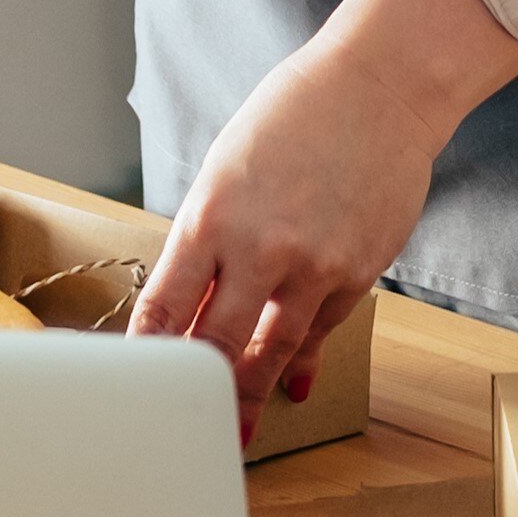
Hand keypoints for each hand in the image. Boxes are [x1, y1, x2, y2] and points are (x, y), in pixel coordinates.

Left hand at [134, 0, 517, 417]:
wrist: (380, 88)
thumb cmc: (296, 115)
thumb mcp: (227, 168)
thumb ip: (209, 238)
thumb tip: (197, 301)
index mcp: (211, 215)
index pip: (164, 308)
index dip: (147, 355)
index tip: (136, 382)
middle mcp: (260, 248)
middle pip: (216, 345)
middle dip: (199, 390)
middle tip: (184, 422)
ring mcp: (314, 266)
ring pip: (273, 353)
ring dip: (252, 396)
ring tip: (238, 428)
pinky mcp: (358, 273)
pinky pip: (321, 330)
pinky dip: (304, 356)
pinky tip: (295, 379)